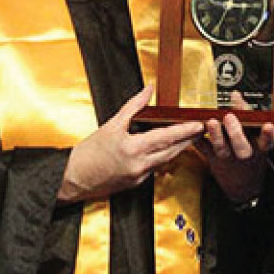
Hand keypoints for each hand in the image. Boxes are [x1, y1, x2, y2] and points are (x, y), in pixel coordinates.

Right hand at [57, 85, 203, 202]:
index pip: (166, 137)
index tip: (198, 125)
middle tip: (201, 129)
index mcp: (133, 149)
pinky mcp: (136, 183)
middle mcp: (139, 165)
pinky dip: (163, 157)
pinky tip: (167, 149)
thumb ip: (133, 106)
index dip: (185, 131)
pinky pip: (155, 168)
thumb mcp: (111, 124)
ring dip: (179, 149)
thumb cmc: (88, 153)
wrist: (72, 178)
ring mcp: (139, 176)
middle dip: (188, 140)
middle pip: (172, 151)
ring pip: (165, 160)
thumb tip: (148, 90)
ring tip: (190, 138)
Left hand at [197, 111, 273, 203]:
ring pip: (222, 149)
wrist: (243, 185)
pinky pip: (204, 149)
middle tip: (229, 116)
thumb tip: (235, 93)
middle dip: (236, 132)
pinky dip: (198, 140)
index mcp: (259, 147)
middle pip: (242, 147)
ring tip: (211, 122)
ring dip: (216, 135)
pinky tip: (195, 129)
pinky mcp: (213, 159)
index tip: (268, 125)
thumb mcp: (258, 139)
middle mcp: (245, 153)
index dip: (268, 134)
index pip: (266, 140)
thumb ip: (249, 117)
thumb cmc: (252, 152)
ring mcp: (228, 157)